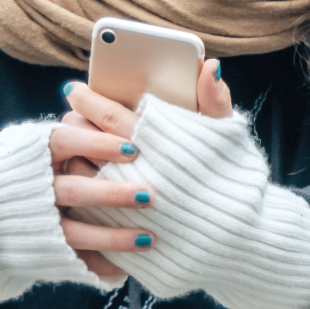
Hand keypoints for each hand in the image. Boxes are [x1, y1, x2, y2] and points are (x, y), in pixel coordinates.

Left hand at [53, 61, 231, 277]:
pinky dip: (78, 195)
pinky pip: (82, 212)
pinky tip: (84, 184)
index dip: (87, 100)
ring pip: (77, 176)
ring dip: (72, 159)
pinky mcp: (117, 236)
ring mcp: (123, 210)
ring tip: (74, 150)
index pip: (109, 115)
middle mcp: (135, 176)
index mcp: (158, 146)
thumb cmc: (232, 182)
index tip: (75, 90)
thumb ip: (214, 99)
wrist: (239, 243)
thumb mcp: (227, 136)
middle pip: (86, 143)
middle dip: (74, 126)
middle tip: (70, 117)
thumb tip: (208, 65)